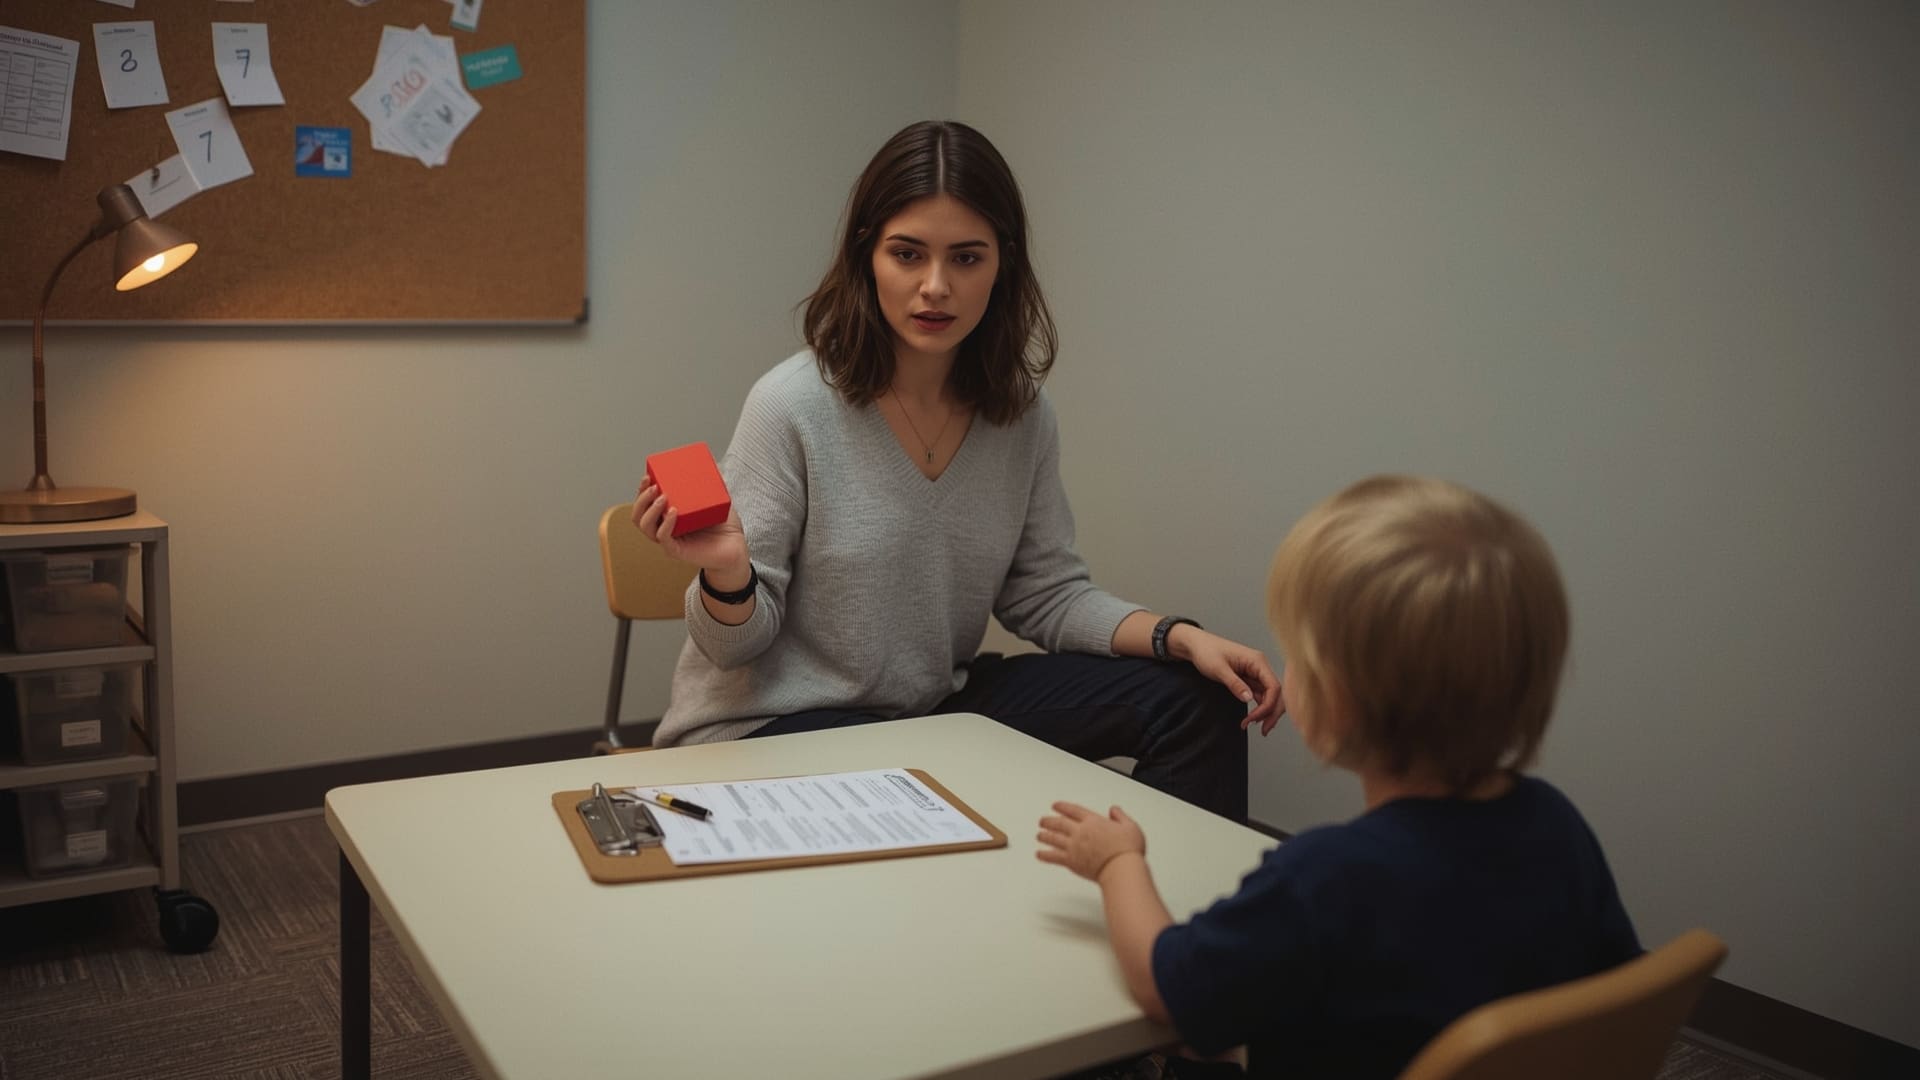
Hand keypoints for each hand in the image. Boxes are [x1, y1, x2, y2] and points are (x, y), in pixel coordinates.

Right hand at [631, 481, 749, 575]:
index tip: (647, 477)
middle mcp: (665, 528)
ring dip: (650, 509)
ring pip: (646, 526)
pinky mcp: (677, 551)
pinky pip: (663, 538)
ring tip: (662, 497)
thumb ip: (708, 484)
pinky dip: (666, 524)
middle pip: (639, 515)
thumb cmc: (724, 526)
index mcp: (668, 515)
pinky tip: (673, 512)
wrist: (736, 548)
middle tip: (654, 486)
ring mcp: (669, 540)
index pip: (646, 504)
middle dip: (641, 499)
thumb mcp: (714, 500)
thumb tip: (708, 463)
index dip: (641, 491)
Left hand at [1036, 801, 1146, 881]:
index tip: (1055, 806)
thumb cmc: (1127, 850)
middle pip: (1059, 823)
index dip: (1062, 807)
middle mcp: (1080, 832)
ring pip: (1053, 838)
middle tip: (1042, 820)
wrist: (1121, 868)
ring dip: (1044, 836)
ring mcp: (1074, 847)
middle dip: (1048, 821)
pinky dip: (1044, 855)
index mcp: (1093, 821)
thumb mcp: (1130, 826)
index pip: (1073, 810)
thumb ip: (1120, 817)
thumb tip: (1114, 810)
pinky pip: (1053, 857)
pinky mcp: (1071, 862)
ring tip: (1039, 835)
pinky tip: (1039, 854)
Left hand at [1167, 625, 1282, 734]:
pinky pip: (1260, 695)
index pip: (1274, 687)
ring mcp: (1255, 672)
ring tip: (1256, 726)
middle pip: (1276, 693)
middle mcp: (1260, 666)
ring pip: (1270, 696)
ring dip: (1266, 712)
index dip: (1268, 706)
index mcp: (1257, 660)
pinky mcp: (1249, 678)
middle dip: (1272, 712)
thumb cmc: (1206, 651)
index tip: (1254, 719)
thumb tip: (1249, 698)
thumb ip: (1235, 684)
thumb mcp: (1218, 669)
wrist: (1196, 645)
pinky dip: (1259, 707)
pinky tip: (1253, 718)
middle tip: (1264, 730)